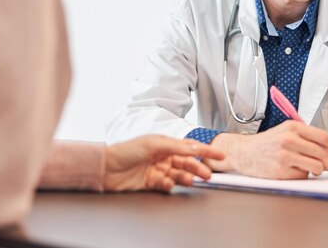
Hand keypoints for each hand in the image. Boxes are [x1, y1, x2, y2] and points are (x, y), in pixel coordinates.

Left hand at [102, 135, 224, 191]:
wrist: (106, 168)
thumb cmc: (126, 151)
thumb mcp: (153, 143)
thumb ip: (175, 146)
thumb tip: (194, 146)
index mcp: (164, 144)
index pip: (190, 147)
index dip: (206, 150)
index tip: (220, 155)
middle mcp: (162, 156)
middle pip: (187, 163)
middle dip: (198, 168)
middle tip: (206, 174)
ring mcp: (157, 169)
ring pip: (179, 175)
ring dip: (185, 177)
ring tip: (188, 180)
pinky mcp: (152, 182)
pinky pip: (167, 184)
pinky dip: (169, 184)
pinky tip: (166, 183)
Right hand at [208, 121, 327, 178]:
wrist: (243, 152)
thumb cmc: (265, 143)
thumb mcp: (284, 130)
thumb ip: (305, 136)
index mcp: (292, 127)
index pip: (324, 137)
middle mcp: (289, 139)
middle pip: (324, 153)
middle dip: (327, 161)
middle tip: (323, 163)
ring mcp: (285, 155)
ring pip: (317, 166)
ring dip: (317, 169)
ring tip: (309, 167)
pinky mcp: (281, 171)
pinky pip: (303, 176)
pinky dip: (301, 175)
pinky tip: (292, 170)